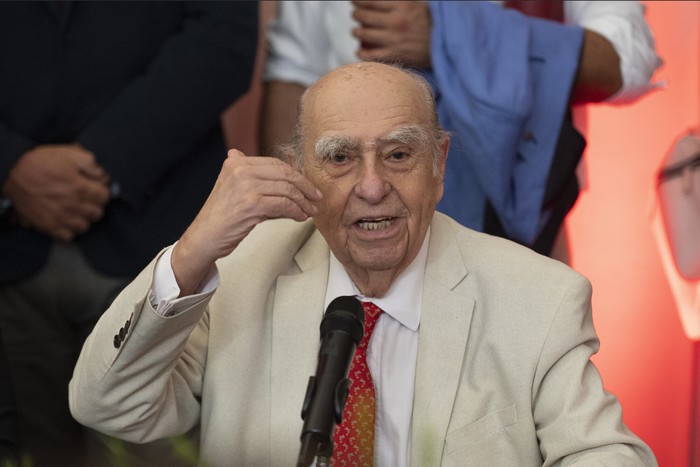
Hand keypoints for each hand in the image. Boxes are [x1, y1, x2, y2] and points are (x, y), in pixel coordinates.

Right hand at [2, 144, 110, 240]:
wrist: (10, 173)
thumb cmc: (38, 162)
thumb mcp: (67, 153)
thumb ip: (89, 162)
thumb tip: (103, 173)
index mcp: (79, 187)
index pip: (105, 197)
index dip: (101, 192)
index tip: (96, 189)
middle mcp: (72, 205)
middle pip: (97, 213)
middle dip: (94, 205)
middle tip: (86, 199)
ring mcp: (60, 217)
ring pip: (84, 226)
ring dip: (83, 218)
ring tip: (76, 210)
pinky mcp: (47, 226)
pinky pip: (68, 236)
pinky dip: (69, 230)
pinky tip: (65, 219)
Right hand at [172, 149, 322, 295]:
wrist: (204, 237)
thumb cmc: (223, 217)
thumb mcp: (237, 190)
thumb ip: (258, 180)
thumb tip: (291, 180)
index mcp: (237, 163)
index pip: (276, 164)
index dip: (296, 175)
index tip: (308, 187)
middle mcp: (240, 169)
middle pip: (285, 173)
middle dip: (305, 187)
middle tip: (316, 198)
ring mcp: (246, 185)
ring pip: (287, 189)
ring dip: (303, 202)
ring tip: (309, 210)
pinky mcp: (251, 203)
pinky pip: (284, 205)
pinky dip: (296, 211)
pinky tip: (300, 217)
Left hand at [352, 0, 431, 68]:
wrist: (445, 45)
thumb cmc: (431, 23)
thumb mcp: (417, 4)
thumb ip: (400, 1)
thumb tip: (383, 1)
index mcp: (402, 5)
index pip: (371, 0)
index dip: (358, 0)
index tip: (354, 1)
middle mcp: (396, 21)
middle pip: (365, 16)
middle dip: (356, 14)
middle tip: (356, 14)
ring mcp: (395, 39)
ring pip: (365, 34)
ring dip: (357, 31)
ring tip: (356, 31)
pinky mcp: (396, 55)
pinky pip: (371, 55)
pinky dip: (362, 53)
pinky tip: (359, 51)